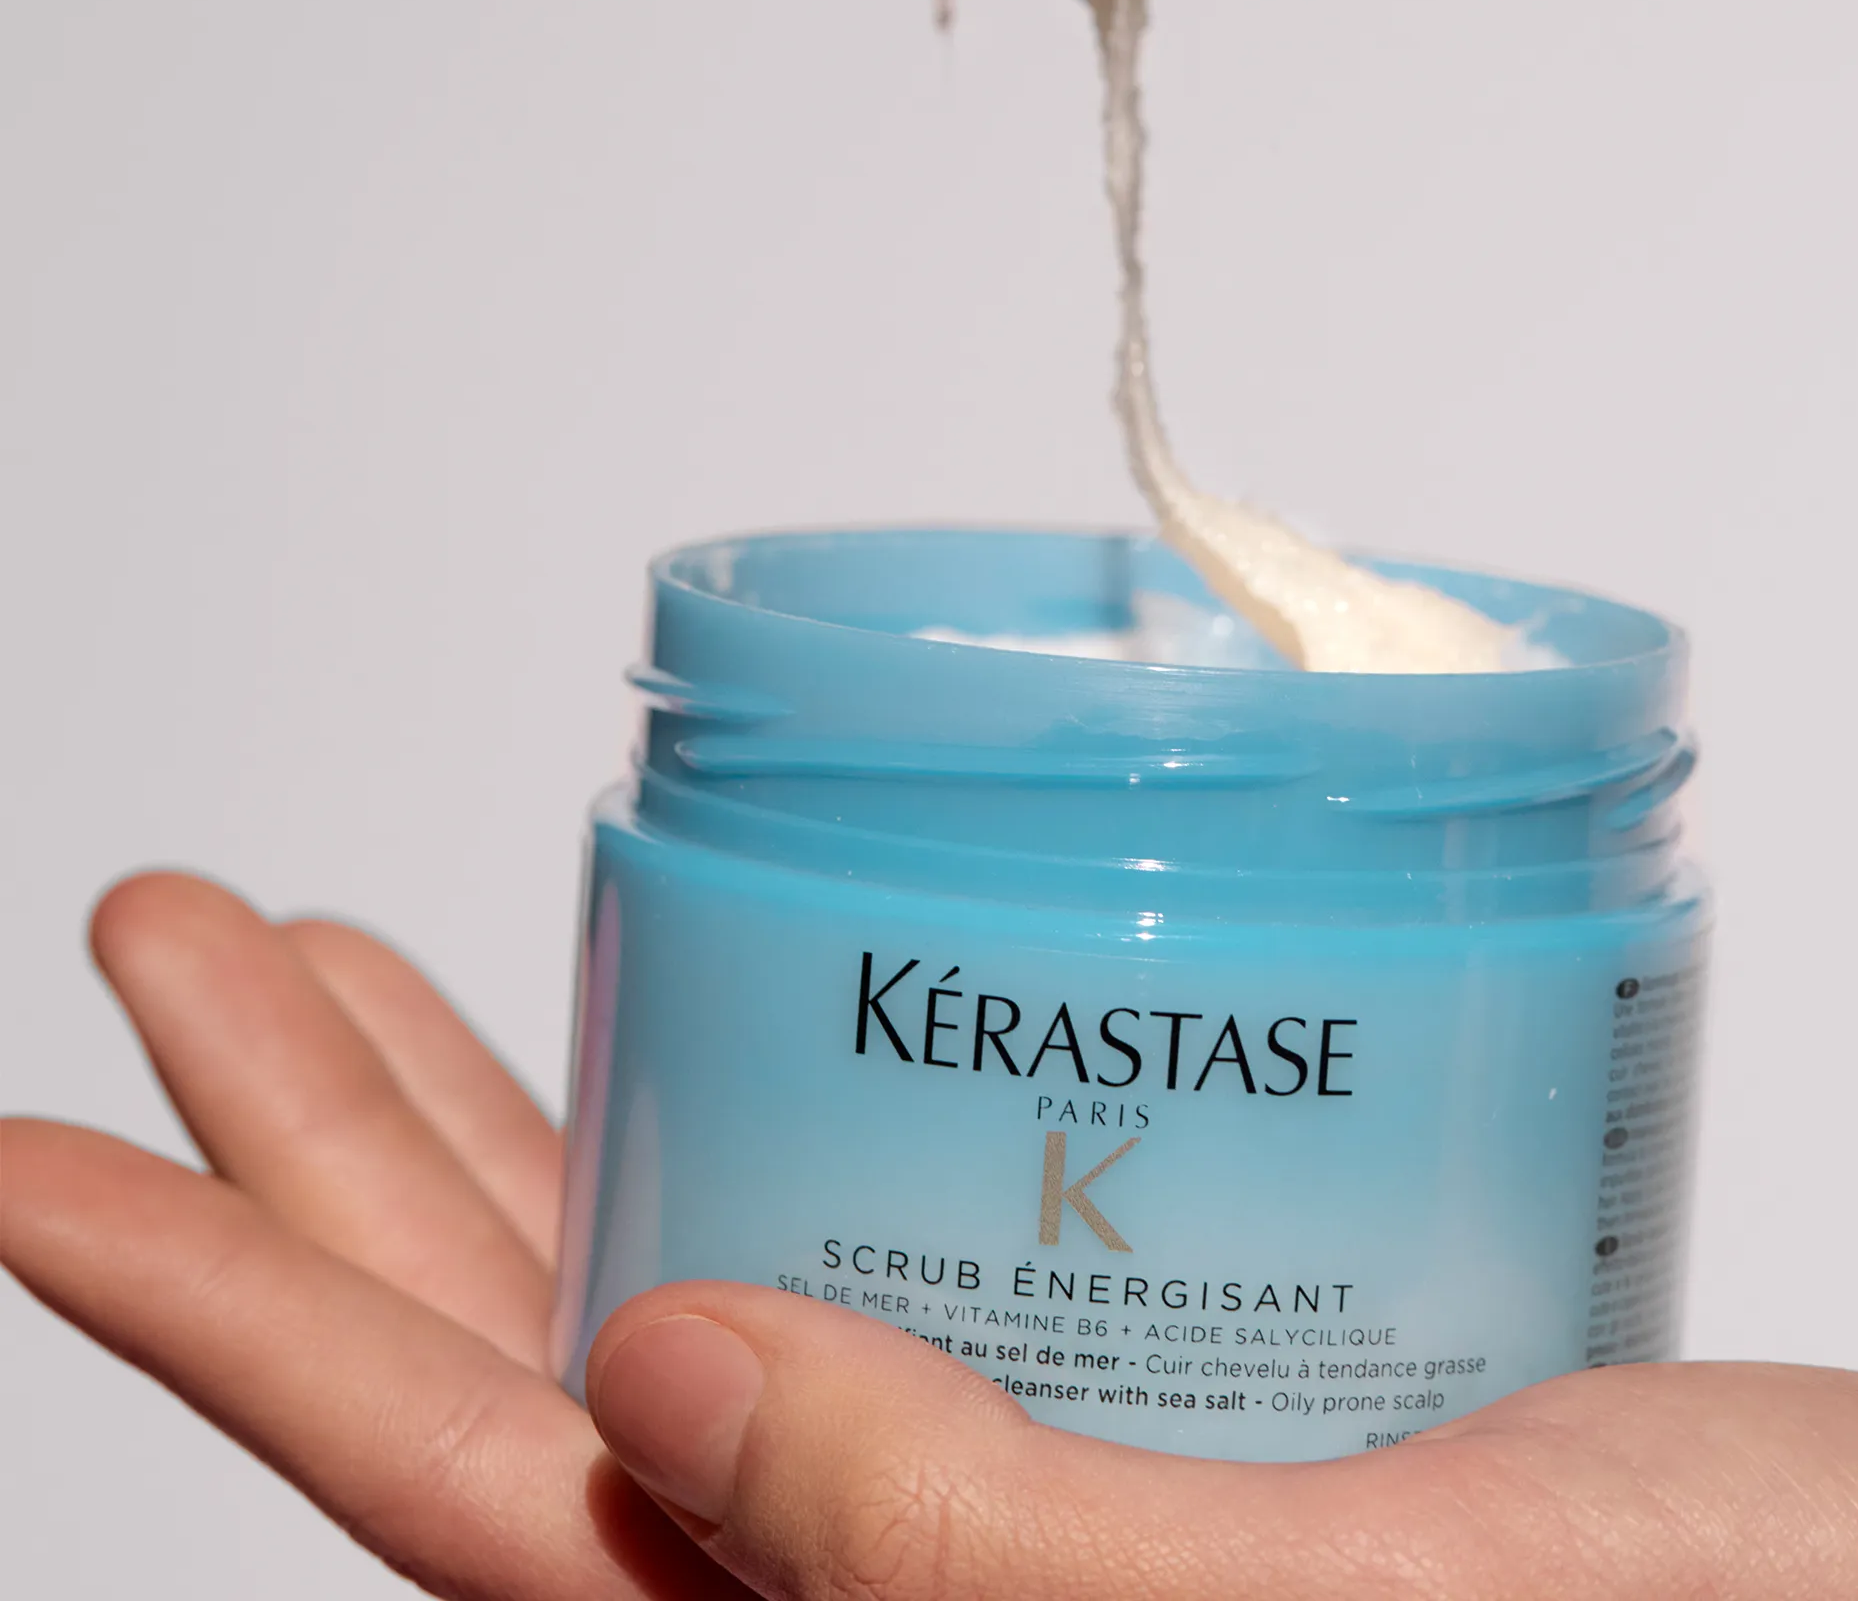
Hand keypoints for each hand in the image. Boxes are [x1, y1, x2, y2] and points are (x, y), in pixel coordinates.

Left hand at [5, 874, 1857, 1599]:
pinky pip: (828, 1248)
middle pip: (515, 1372)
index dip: (225, 1311)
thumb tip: (659, 1393)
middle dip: (311, 1148)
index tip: (38, 1133)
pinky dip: (704, 1123)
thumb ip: (979, 1567)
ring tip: (321, 957)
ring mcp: (1008, 1506)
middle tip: (173, 938)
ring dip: (474, 1117)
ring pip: (643, 1296)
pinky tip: (647, 1037)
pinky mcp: (1129, 1404)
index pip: (470, 1497)